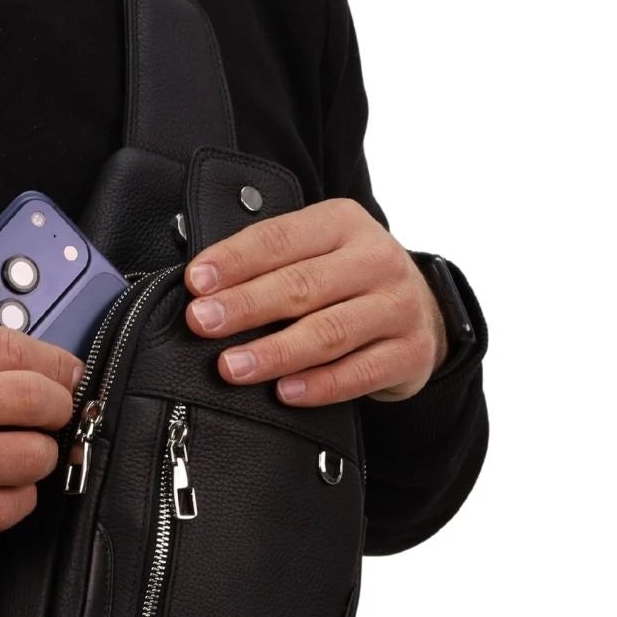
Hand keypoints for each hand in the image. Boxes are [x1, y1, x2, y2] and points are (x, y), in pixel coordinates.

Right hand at [0, 318, 83, 560]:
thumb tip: (29, 366)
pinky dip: (18, 502)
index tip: (68, 375)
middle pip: (31, 399)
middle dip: (58, 409)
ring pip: (25, 457)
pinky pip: (0, 509)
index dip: (57, 365)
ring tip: (26, 456)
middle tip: (54, 417)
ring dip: (41, 459)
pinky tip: (7, 492)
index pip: (14, 350)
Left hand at [183, 197, 448, 405]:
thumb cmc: (346, 284)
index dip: (236, 260)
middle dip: (246, 305)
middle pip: (303, 285)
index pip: (281, 238)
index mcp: (344, 224)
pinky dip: (320, 385)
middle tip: (202, 323)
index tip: (196, 282)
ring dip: (275, 351)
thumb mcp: (316, 254)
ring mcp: (398, 306)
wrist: (420, 313)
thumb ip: (269, 264)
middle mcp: (376, 259)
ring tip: (232, 367)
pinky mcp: (410, 352)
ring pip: (330, 331)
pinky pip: (360, 373)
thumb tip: (200, 289)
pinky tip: (285, 393)